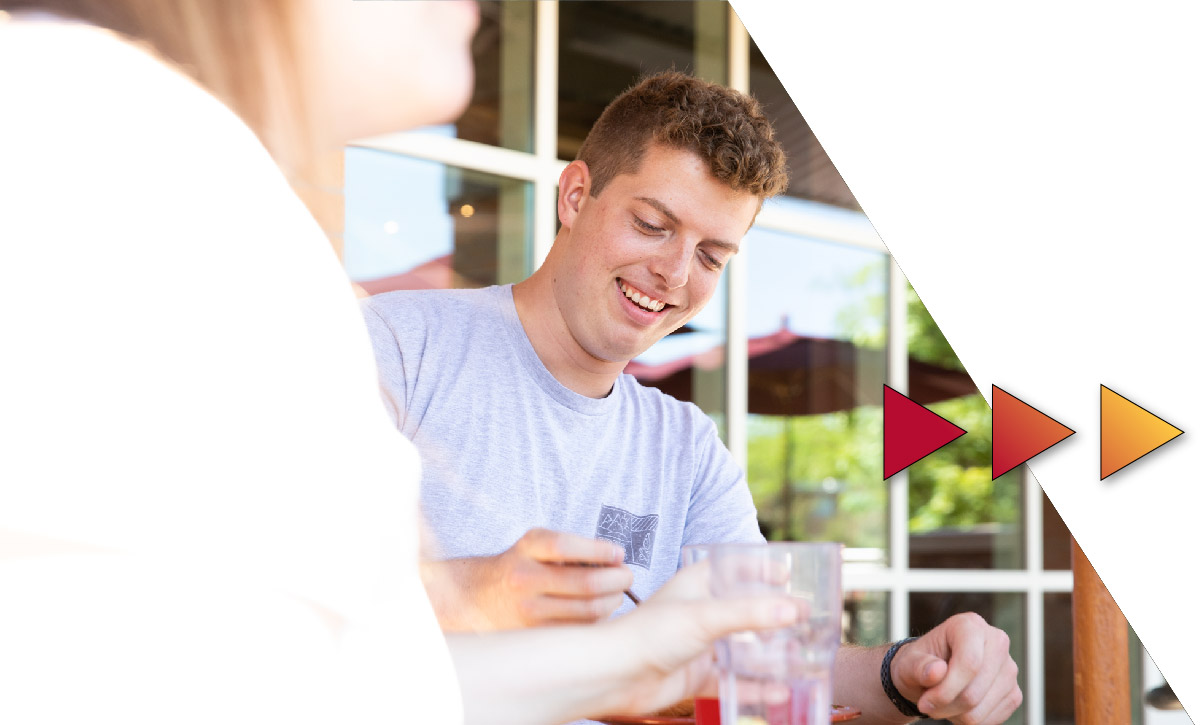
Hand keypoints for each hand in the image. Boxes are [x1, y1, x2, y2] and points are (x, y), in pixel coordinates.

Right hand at [422, 528, 632, 630]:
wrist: (483, 596)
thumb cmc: (525, 565)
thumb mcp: (539, 544)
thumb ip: (574, 547)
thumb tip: (617, 562)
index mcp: (528, 547)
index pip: (567, 546)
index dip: (600, 550)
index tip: (618, 553)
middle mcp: (525, 577)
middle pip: (586, 583)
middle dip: (617, 579)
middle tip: (627, 576)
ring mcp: (529, 608)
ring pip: (588, 610)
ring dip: (613, 600)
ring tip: (617, 593)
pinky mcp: (536, 632)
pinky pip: (580, 628)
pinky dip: (599, 618)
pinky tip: (601, 609)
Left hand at [598, 562, 800, 716]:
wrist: (615, 675)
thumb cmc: (648, 633)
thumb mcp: (704, 616)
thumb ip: (750, 613)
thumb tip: (794, 609)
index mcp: (696, 584)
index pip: (733, 567)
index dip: (759, 568)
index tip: (787, 574)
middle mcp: (698, 611)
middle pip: (742, 610)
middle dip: (771, 617)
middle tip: (804, 621)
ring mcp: (698, 644)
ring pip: (741, 647)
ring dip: (768, 653)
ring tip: (799, 657)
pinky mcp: (696, 674)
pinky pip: (732, 679)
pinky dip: (755, 685)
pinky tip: (777, 691)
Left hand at [890, 612, 1021, 723]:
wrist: (931, 675)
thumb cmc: (920, 664)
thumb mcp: (908, 663)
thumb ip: (918, 666)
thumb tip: (936, 671)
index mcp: (969, 625)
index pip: (969, 662)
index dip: (946, 689)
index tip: (925, 703)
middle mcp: (996, 642)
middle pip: (974, 691)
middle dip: (946, 705)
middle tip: (928, 705)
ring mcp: (1009, 669)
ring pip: (981, 708)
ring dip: (956, 714)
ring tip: (942, 703)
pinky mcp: (1013, 692)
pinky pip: (993, 720)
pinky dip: (971, 721)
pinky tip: (958, 707)